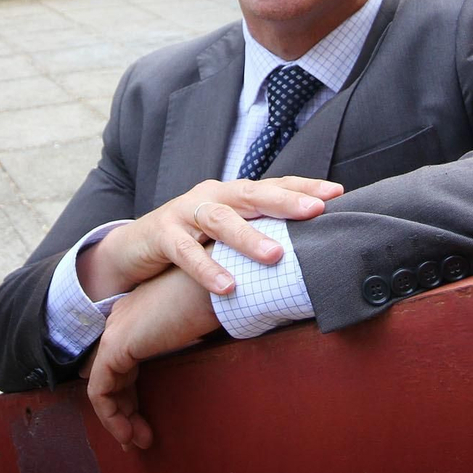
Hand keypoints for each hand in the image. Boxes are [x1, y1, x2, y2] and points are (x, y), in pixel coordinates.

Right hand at [78, 175, 341, 299]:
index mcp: (232, 194)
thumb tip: (309, 253)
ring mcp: (185, 211)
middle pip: (252, 194)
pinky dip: (206, 268)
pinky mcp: (162, 233)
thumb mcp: (226, 236)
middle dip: (286, 201)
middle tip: (317, 210)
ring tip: (275, 255)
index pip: (272, 186)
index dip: (303, 188)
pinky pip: (185, 251)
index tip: (338, 193)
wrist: (134, 248)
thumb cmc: (192, 242)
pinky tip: (227, 286)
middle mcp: (212, 195)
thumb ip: (258, 236)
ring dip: (248, 237)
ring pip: (220, 219)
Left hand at [83, 265, 218, 449]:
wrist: (218, 285)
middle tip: (139, 436)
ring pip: (103, 385)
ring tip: (137, 440)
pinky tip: (128, 432)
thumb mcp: (198, 327)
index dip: (130, 391)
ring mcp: (116, 332)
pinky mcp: (115, 346)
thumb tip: (192, 361)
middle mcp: (121, 321)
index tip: (144, 418)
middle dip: (122, 409)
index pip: (122, 359)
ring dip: (117, 418)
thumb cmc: (219, 301)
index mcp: (138, 314)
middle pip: (111, 373)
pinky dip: (110, 415)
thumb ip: (183, 343)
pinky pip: (100, 391)